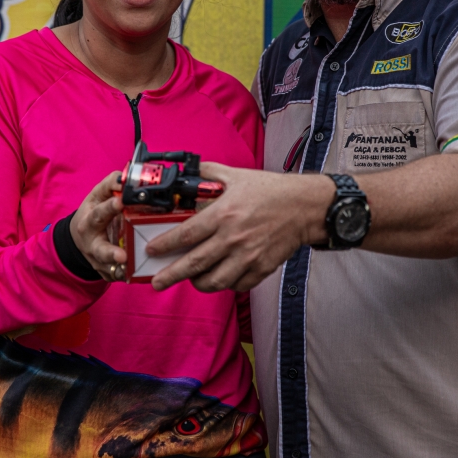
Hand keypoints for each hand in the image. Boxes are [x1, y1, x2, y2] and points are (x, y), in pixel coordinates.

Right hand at [71, 171, 127, 281]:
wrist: (79, 238)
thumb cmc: (93, 212)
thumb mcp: (97, 195)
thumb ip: (111, 185)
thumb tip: (125, 178)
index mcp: (89, 221)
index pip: (99, 213)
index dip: (109, 208)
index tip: (121, 202)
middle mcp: (92, 243)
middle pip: (100, 250)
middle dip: (110, 253)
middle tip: (122, 256)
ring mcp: (98, 261)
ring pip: (108, 269)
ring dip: (119, 271)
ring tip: (129, 271)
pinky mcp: (106, 273)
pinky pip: (116, 277)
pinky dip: (125, 277)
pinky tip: (134, 275)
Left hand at [147, 163, 334, 292]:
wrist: (305, 207)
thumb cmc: (271, 191)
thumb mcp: (237, 176)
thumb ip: (210, 174)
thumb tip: (189, 172)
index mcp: (224, 214)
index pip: (187, 234)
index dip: (165, 244)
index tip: (152, 251)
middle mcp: (233, 238)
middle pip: (194, 263)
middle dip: (171, 275)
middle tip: (156, 282)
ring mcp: (248, 256)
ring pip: (214, 280)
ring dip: (197, 283)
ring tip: (190, 280)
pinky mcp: (261, 268)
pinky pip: (237, 285)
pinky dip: (225, 285)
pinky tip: (219, 277)